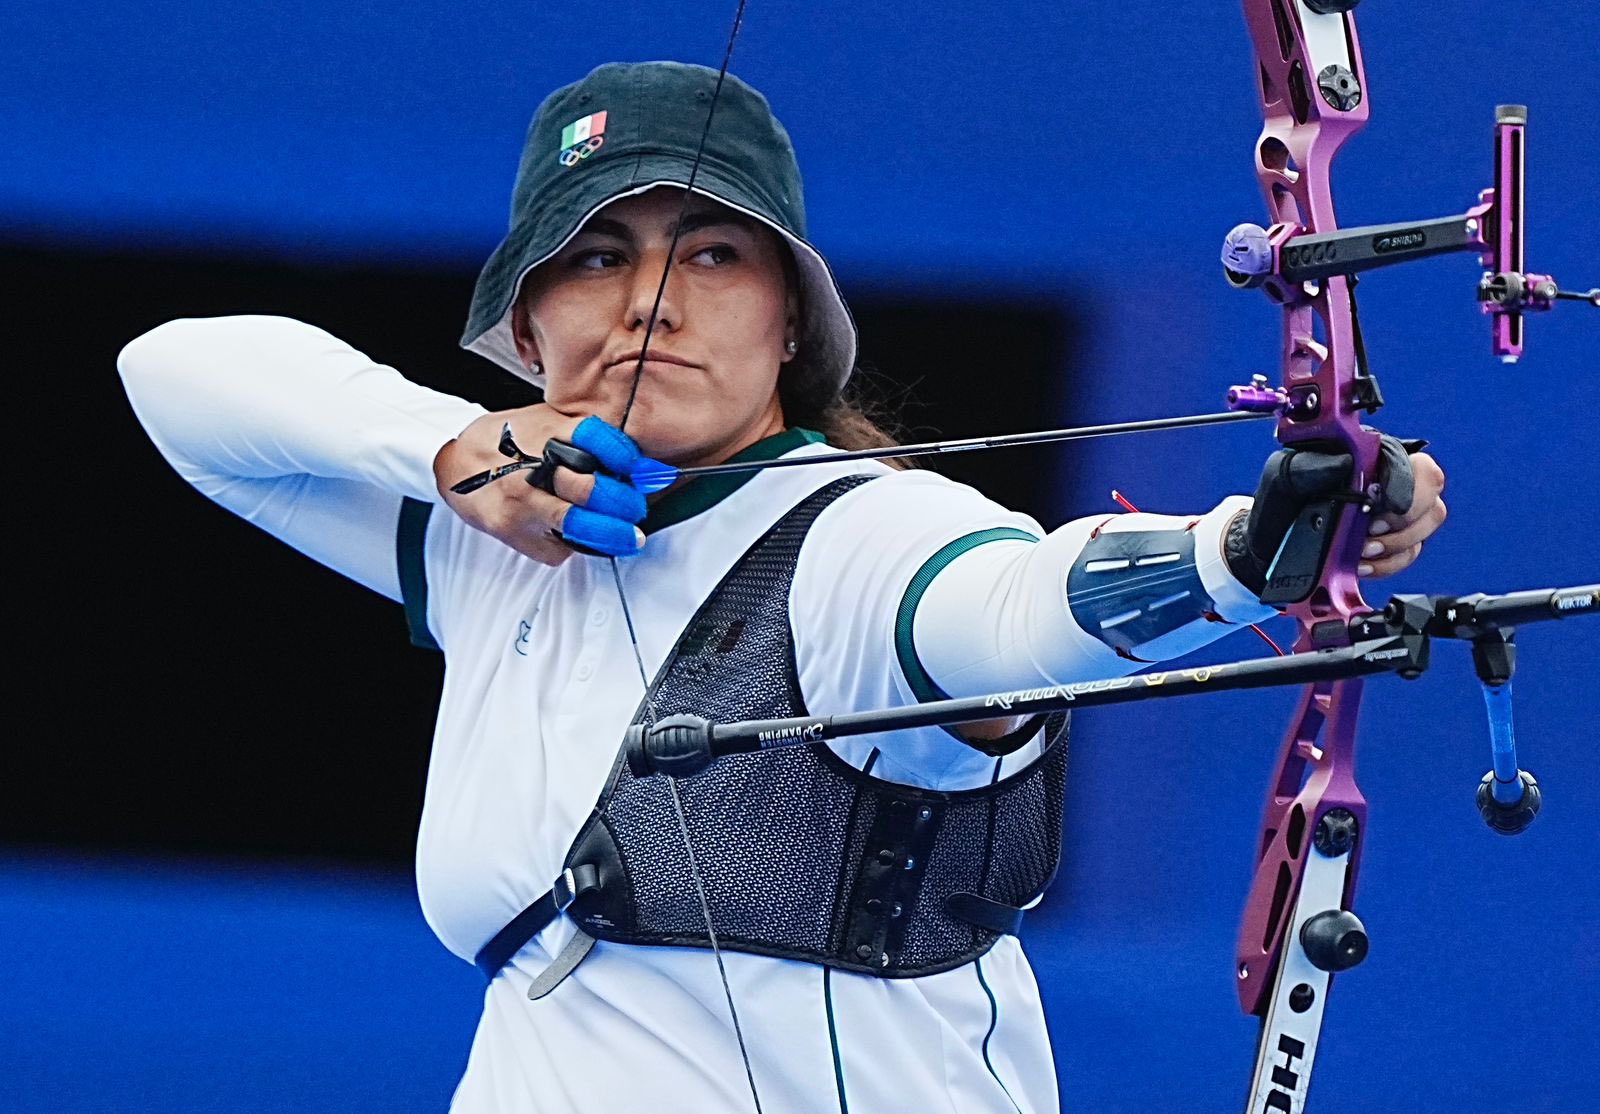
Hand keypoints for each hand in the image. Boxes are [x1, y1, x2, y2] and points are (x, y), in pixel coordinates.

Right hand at [434, 406, 645, 565]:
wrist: (453, 464)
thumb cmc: (504, 442)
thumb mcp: (544, 422)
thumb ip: (586, 439)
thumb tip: (636, 465)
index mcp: (544, 433)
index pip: (597, 441)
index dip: (626, 458)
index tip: (645, 472)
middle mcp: (532, 467)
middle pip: (590, 489)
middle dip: (624, 503)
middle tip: (636, 508)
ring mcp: (521, 503)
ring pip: (576, 524)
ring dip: (612, 533)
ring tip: (631, 537)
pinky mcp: (514, 532)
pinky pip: (557, 547)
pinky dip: (576, 544)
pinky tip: (582, 536)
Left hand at [1228, 434, 1446, 593]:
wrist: (1268, 544)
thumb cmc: (1279, 503)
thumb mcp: (1286, 476)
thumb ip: (1312, 466)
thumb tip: (1343, 463)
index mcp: (1371, 457)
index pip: (1416, 466)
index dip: (1405, 488)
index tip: (1376, 507)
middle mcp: (1390, 482)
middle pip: (1431, 497)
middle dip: (1403, 522)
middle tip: (1369, 533)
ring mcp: (1393, 514)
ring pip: (1424, 528)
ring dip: (1394, 545)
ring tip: (1360, 550)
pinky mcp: (1390, 543)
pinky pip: (1408, 555)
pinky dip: (1386, 564)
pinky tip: (1360, 564)